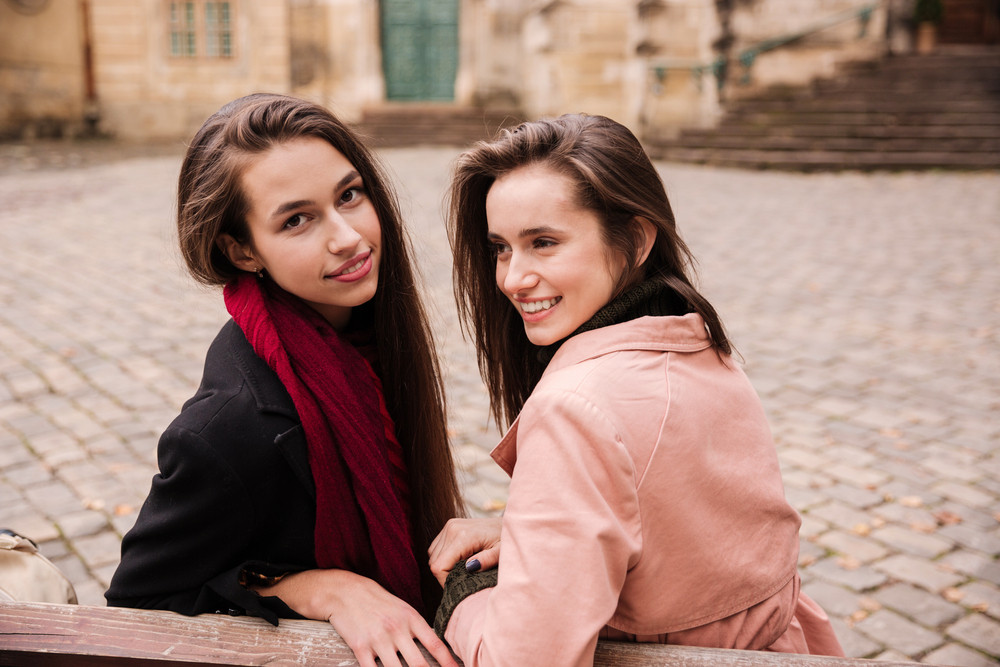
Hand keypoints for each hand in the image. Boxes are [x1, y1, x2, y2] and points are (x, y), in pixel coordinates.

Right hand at [252, 569, 456, 666]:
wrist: (344, 591)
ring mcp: (378, 639)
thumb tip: (434, 649)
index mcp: (411, 618)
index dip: (448, 662)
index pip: (435, 644)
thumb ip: (416, 628)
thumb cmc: (376, 601)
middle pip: (419, 664)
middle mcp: (397, 629)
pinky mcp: (360, 648)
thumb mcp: (401, 608)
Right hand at [428, 517, 501, 585]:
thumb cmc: (505, 540)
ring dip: (444, 566)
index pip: (439, 566)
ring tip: (463, 568)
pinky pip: (436, 548)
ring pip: (433, 556)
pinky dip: (443, 557)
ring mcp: (449, 526)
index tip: (459, 585)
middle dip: (445, 575)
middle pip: (434, 562)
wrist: (508, 523)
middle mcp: (452, 529)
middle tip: (464, 578)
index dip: (445, 581)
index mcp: (463, 536)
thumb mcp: (501, 553)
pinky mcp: (449, 526)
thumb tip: (470, 567)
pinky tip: (459, 559)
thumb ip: (487, 560)